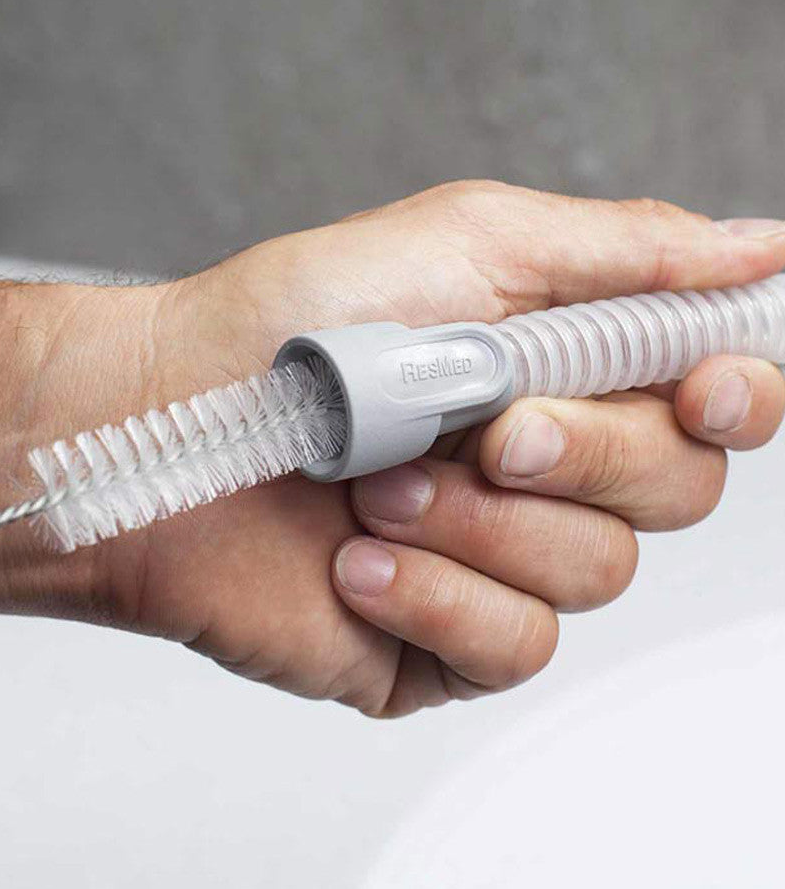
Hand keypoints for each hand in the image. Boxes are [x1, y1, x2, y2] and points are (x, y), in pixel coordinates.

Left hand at [0, 182, 784, 717]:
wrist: (164, 418)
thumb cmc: (288, 322)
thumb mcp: (463, 243)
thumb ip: (620, 251)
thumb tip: (756, 251)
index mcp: (553, 365)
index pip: (711, 398)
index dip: (734, 397)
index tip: (703, 387)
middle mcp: (536, 462)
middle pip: (677, 490)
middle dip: (583, 453)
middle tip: (482, 424)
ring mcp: (491, 554)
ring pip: (597, 574)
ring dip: (484, 523)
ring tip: (378, 482)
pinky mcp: (436, 636)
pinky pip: (513, 645)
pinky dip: (436, 594)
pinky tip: (357, 558)